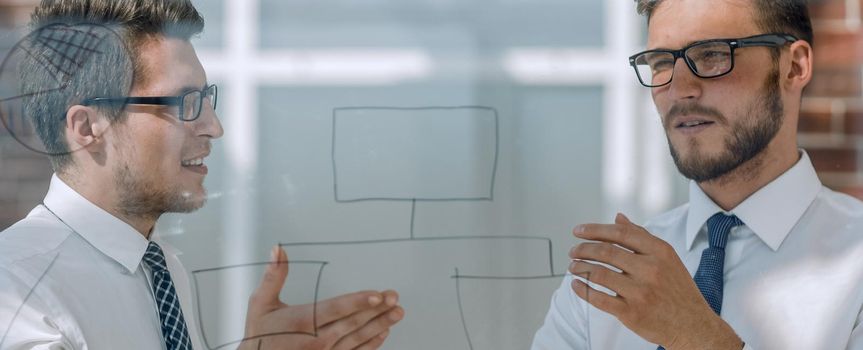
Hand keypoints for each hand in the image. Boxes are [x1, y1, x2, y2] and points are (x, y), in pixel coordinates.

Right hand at [239, 246, 403, 349]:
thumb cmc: (259, 334)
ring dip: (380, 324)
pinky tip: (383, 333)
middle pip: (352, 323)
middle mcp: (316, 341)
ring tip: (397, 312)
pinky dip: (371, 344)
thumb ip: (274, 276)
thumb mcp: (261, 303)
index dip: (358, 302)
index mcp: (301, 322)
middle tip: (394, 297)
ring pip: (358, 339)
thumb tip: (278, 249)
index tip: (377, 294)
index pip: (336, 309)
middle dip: (377, 309)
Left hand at [568, 213, 741, 349]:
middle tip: (573, 250)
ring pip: (599, 274)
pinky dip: (583, 290)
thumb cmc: (678, 289)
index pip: (620, 233)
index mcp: (660, 252)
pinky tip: (576, 284)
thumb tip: (618, 218)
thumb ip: (641, 237)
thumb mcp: (667, 258)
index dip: (595, 230)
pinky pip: (599, 298)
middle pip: (606, 252)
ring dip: (580, 267)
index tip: (578, 231)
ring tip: (573, 266)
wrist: (693, 325)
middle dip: (583, 249)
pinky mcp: (632, 312)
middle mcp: (650, 270)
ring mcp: (641, 292)